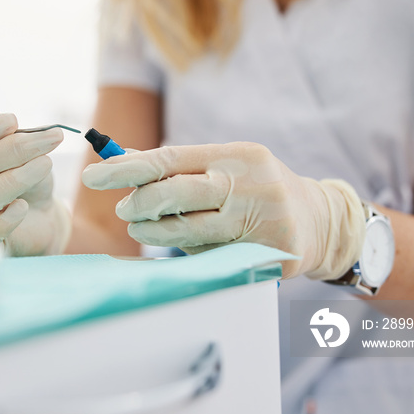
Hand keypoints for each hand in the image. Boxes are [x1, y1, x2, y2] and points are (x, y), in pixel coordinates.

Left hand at [82, 143, 364, 278]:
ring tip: (143, 228)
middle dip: (142, 204)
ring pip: (192, 232)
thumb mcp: (227, 166)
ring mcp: (262, 221)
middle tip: (122, 211)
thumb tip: (125, 162)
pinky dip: (193, 253)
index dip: (128, 168)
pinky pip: (213, 259)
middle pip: (179, 193)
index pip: (171, 158)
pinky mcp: (270, 254)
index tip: (94, 176)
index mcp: (236, 155)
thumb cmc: (258, 188)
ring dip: (159, 233)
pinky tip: (190, 244)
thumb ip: (182, 167)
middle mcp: (250, 184)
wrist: (319, 220)